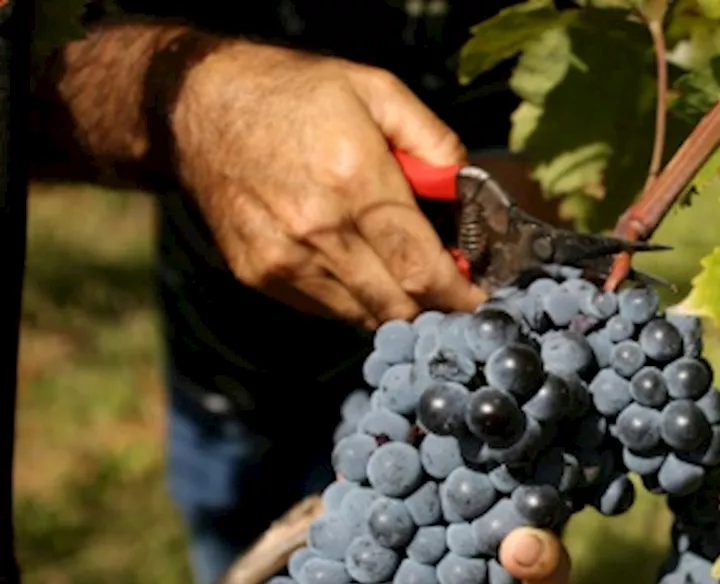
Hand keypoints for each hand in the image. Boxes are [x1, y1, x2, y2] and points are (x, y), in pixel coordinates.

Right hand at [171, 41, 484, 327]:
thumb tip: (467, 190)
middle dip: (435, 309)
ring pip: (365, 316)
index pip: (421, 269)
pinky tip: (361, 266)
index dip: (459, 296)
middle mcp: (318, 228)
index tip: (481, 301)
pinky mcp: (260, 274)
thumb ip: (433, 141)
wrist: (195, 106)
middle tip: (454, 296)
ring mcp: (285, 258)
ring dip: (397, 307)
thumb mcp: (376, 89)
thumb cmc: (294, 93)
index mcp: (355, 179)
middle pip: (398, 306)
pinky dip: (356, 299)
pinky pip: (328, 309)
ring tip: (409, 279)